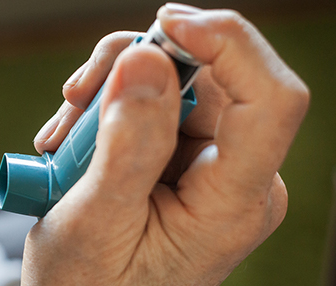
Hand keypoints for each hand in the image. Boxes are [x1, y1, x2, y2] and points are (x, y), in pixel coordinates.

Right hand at [24, 3, 308, 284]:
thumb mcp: (95, 222)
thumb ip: (126, 146)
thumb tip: (146, 59)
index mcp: (231, 204)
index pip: (271, 100)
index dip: (228, 44)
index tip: (163, 25)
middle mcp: (235, 174)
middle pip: (214, 74)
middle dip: (137, 67)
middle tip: (77, 98)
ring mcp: (211, 162)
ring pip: (178, 76)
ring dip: (112, 89)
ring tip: (64, 139)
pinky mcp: (184, 152)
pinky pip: (156, 95)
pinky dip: (109, 103)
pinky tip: (75, 140)